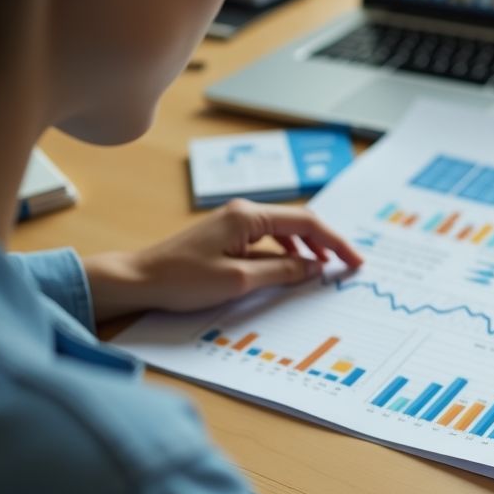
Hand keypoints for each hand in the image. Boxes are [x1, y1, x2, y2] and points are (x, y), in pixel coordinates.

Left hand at [83, 199, 363, 319]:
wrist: (138, 281)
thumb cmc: (181, 280)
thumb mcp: (239, 280)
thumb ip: (281, 272)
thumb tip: (313, 268)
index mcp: (247, 215)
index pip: (306, 222)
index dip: (335, 242)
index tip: (355, 261)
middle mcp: (243, 212)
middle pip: (298, 222)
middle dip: (326, 243)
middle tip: (348, 265)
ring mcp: (234, 224)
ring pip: (284, 231)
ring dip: (307, 248)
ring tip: (324, 269)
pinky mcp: (226, 238)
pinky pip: (267, 241)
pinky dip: (286, 254)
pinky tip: (292, 269)